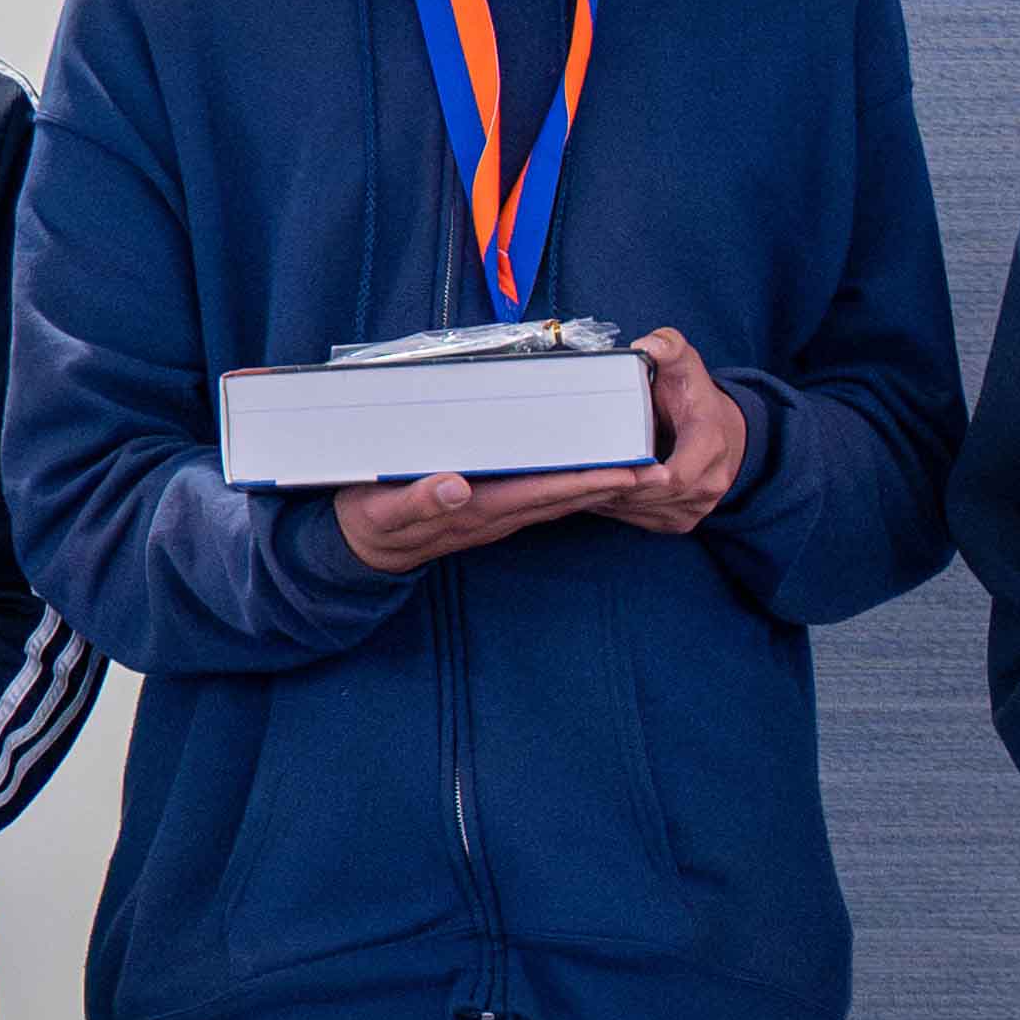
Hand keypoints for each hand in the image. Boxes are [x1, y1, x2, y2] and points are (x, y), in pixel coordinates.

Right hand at [333, 461, 642, 572]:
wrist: (362, 549)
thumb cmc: (372, 520)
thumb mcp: (384, 509)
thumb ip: (419, 498)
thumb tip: (457, 486)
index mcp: (477, 508)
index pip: (543, 493)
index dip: (585, 482)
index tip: (625, 474)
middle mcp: (496, 514)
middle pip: (564, 498)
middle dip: (610, 485)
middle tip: (657, 471)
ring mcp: (497, 514)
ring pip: (559, 500)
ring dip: (598, 486)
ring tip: (639, 470)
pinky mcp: (491, 509)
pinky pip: (542, 499)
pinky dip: (572, 488)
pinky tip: (592, 474)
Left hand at [592, 329, 749, 534]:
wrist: (728, 434)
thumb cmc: (696, 399)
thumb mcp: (687, 365)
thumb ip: (670, 347)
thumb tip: (648, 344)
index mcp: (711, 447)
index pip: (675, 477)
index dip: (641, 478)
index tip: (611, 469)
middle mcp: (708, 485)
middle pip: (651, 498)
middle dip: (613, 488)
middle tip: (574, 475)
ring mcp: (694, 509)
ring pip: (641, 512)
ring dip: (608, 500)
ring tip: (573, 483)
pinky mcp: (679, 521)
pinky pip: (640, 520)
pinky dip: (612, 507)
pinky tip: (589, 491)